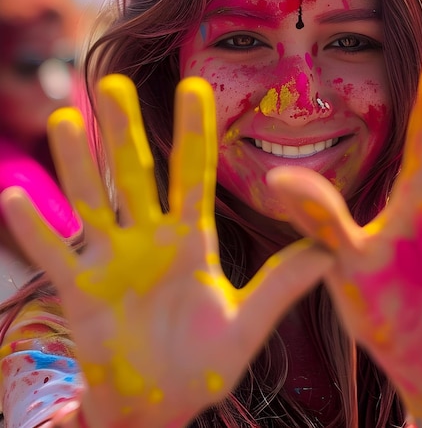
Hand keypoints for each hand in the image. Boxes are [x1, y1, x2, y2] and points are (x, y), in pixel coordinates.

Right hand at [0, 75, 331, 427]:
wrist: (161, 408)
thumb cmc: (206, 366)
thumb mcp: (248, 324)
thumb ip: (283, 285)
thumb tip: (332, 252)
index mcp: (191, 239)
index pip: (192, 174)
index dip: (194, 131)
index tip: (193, 85)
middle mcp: (150, 240)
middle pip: (136, 175)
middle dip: (125, 132)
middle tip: (114, 84)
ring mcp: (113, 262)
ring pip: (93, 203)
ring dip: (78, 165)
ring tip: (65, 120)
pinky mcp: (81, 293)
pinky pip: (56, 256)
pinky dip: (37, 230)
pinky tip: (15, 198)